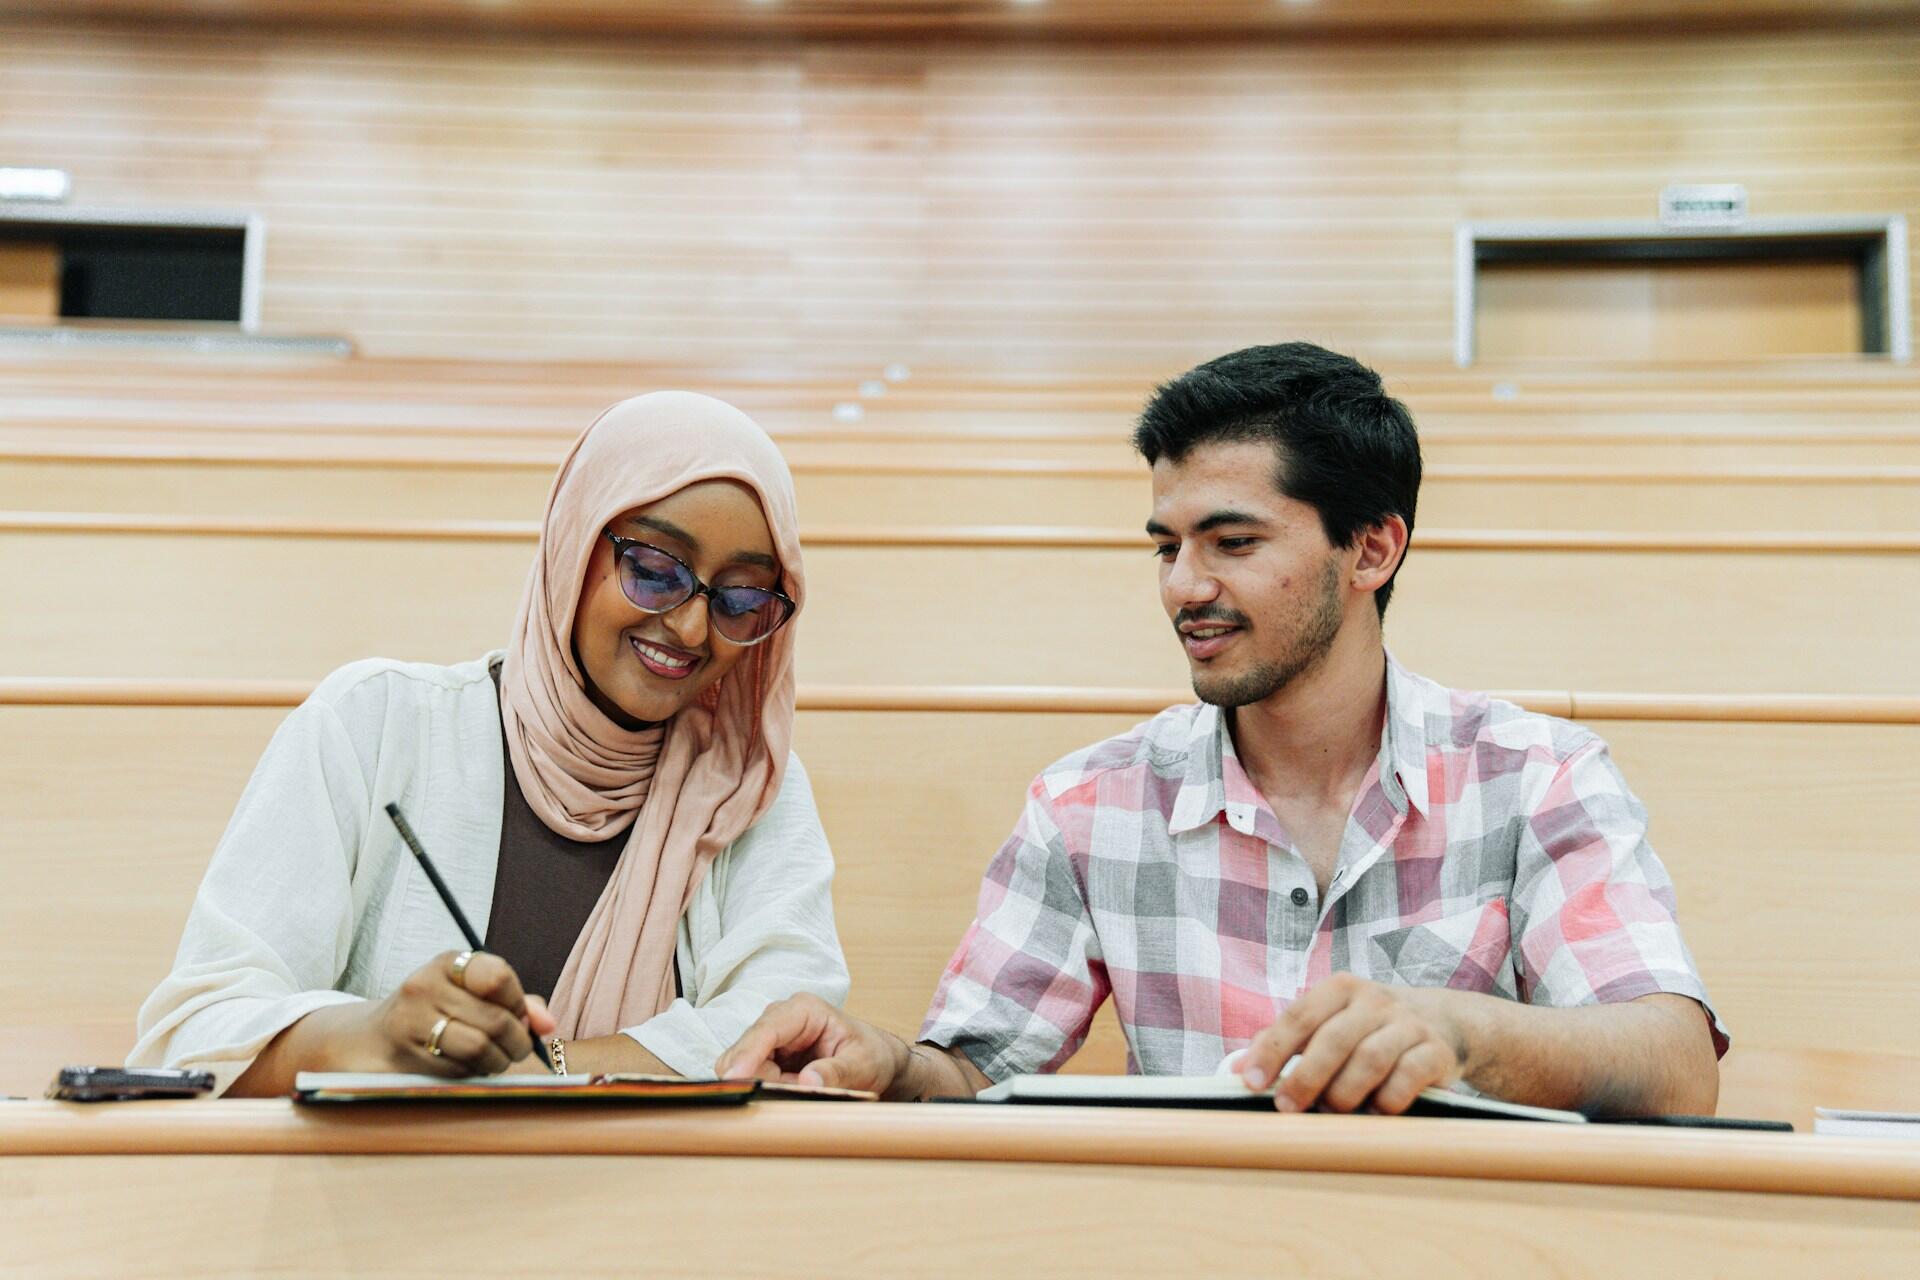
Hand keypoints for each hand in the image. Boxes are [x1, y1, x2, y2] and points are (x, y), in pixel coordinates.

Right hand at [333, 950, 557, 1076]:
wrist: (375, 1038)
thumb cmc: (438, 1013)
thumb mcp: (472, 995)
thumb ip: (516, 1002)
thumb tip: (547, 1023)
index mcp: (449, 963)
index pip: (498, 977)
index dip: (520, 1003)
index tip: (524, 1018)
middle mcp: (426, 985)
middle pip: (495, 1019)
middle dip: (518, 1041)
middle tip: (519, 1049)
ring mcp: (412, 1019)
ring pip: (479, 1046)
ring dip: (499, 1061)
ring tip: (499, 1060)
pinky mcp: (406, 1052)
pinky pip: (457, 1067)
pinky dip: (475, 1071)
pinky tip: (472, 1066)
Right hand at [715, 994, 906, 1094]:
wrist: (876, 1062)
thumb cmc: (871, 1056)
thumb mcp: (862, 1065)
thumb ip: (836, 1073)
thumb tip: (807, 1082)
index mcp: (804, 1010)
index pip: (767, 1030)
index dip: (747, 1054)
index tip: (733, 1079)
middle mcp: (781, 1019)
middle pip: (747, 1051)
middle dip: (757, 1079)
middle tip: (788, 1096)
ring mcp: (771, 1039)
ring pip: (744, 1067)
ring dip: (763, 1088)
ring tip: (798, 1092)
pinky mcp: (767, 1058)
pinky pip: (751, 1078)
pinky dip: (765, 1092)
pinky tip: (788, 1094)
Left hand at [1239, 974, 1463, 1114]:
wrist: (1443, 1022)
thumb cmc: (1367, 1028)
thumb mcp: (1327, 1023)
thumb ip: (1282, 1042)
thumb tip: (1236, 1070)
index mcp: (1340, 989)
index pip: (1299, 1017)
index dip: (1271, 1050)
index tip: (1250, 1082)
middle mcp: (1374, 1000)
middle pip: (1334, 1039)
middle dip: (1306, 1077)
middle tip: (1287, 1108)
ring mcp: (1408, 1024)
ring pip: (1370, 1059)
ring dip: (1344, 1092)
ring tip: (1329, 1112)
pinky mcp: (1436, 1051)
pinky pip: (1408, 1078)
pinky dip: (1387, 1100)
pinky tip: (1373, 1113)